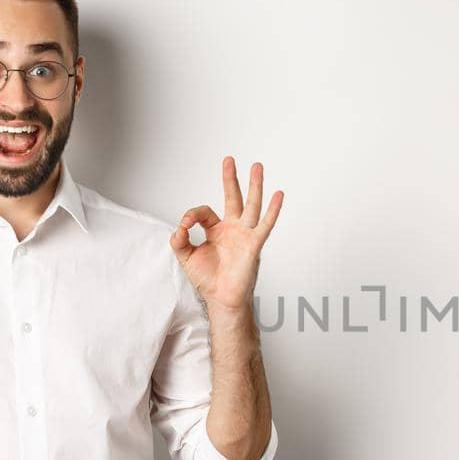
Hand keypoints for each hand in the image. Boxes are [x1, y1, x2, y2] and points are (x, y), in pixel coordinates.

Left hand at [171, 156, 282, 311]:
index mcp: (216, 231)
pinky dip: (273, 210)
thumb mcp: (186, 257)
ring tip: (257, 166)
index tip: (185, 226)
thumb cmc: (208, 280)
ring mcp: (244, 235)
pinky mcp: (254, 244)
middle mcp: (232, 229)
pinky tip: (278, 195)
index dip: (192, 216)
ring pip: (251, 205)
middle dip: (230, 179)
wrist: (222, 299)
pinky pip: (265, 224)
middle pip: (233, 198)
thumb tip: (180, 226)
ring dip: (254, 185)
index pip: (204, 212)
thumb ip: (179, 239)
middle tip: (229, 160)